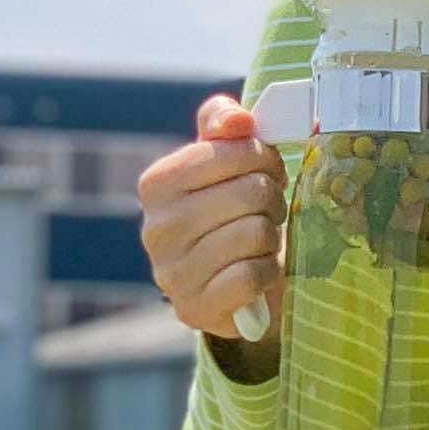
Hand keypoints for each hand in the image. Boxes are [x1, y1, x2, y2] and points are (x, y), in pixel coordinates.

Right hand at [138, 94, 285, 356]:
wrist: (227, 285)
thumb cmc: (229, 212)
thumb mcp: (221, 161)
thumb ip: (223, 124)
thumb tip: (238, 120)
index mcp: (157, 184)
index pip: (232, 151)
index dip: (263, 158)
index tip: (267, 170)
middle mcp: (156, 228)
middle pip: (250, 193)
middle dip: (272, 199)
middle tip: (269, 208)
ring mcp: (172, 273)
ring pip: (255, 233)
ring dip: (271, 236)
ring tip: (261, 239)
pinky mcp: (195, 309)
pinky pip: (251, 277)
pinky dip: (268, 272)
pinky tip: (258, 270)